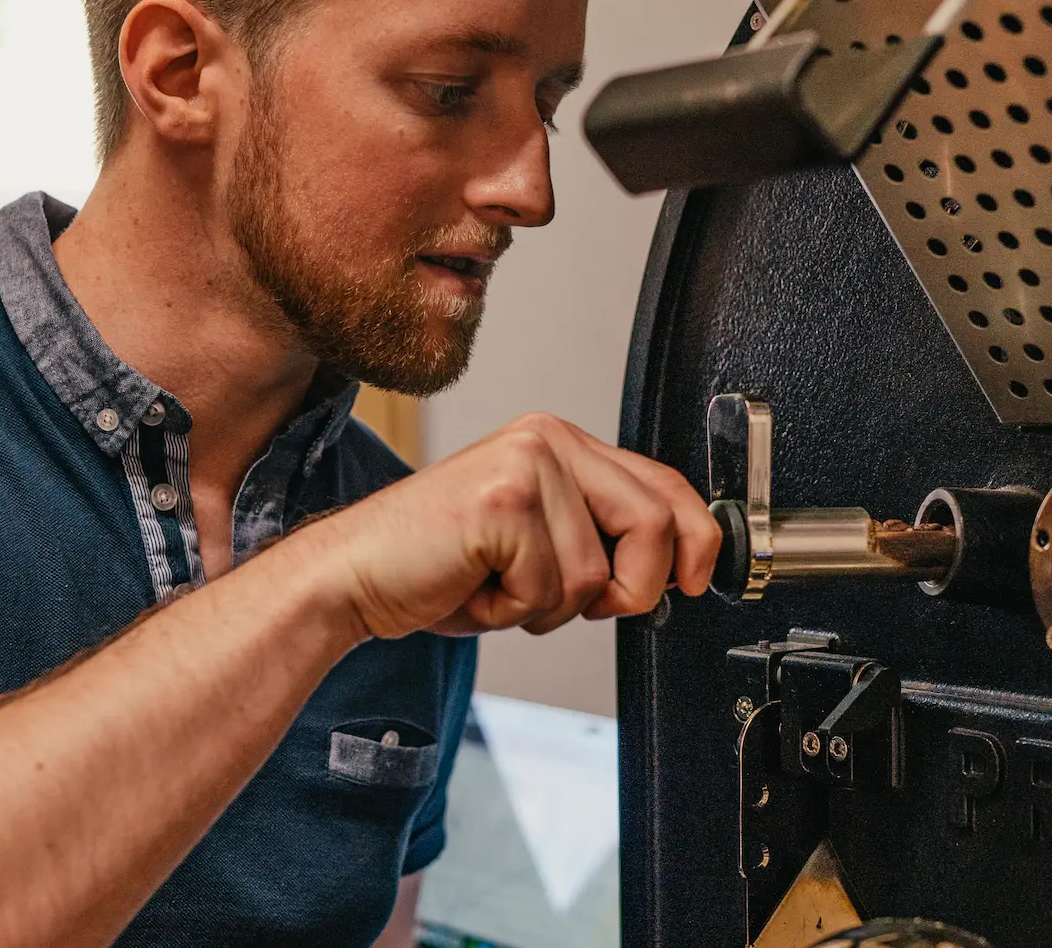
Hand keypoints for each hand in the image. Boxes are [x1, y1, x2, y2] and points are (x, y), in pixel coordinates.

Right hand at [305, 412, 720, 640]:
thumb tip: (673, 568)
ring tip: (498, 587)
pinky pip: (548, 589)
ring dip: (549, 608)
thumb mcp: (537, 545)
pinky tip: (474, 588)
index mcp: (558, 442)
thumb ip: (595, 538)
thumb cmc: (439, 568)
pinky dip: (512, 611)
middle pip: (653, 523)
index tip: (697, 581)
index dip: (697, 539)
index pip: (662, 483)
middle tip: (586, 607)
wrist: (353, 576)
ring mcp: (525, 466)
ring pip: (597, 573)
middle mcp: (546, 440)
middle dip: (634, 587)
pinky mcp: (503, 503)